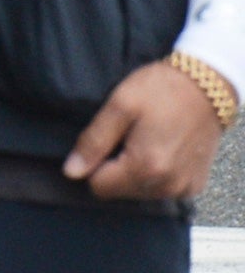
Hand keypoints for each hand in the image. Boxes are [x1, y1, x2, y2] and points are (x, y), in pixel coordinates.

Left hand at [63, 60, 233, 201]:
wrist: (208, 88)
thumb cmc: (160, 91)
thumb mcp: (120, 106)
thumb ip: (94, 142)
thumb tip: (71, 172)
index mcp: (146, 167)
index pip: (99, 188)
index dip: (93, 165)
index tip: (103, 142)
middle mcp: (167, 186)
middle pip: (120, 192)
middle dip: (114, 169)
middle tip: (125, 137)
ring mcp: (184, 188)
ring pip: (140, 193)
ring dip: (134, 172)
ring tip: (142, 140)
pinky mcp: (195, 185)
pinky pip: (162, 189)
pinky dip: (155, 174)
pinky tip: (159, 149)